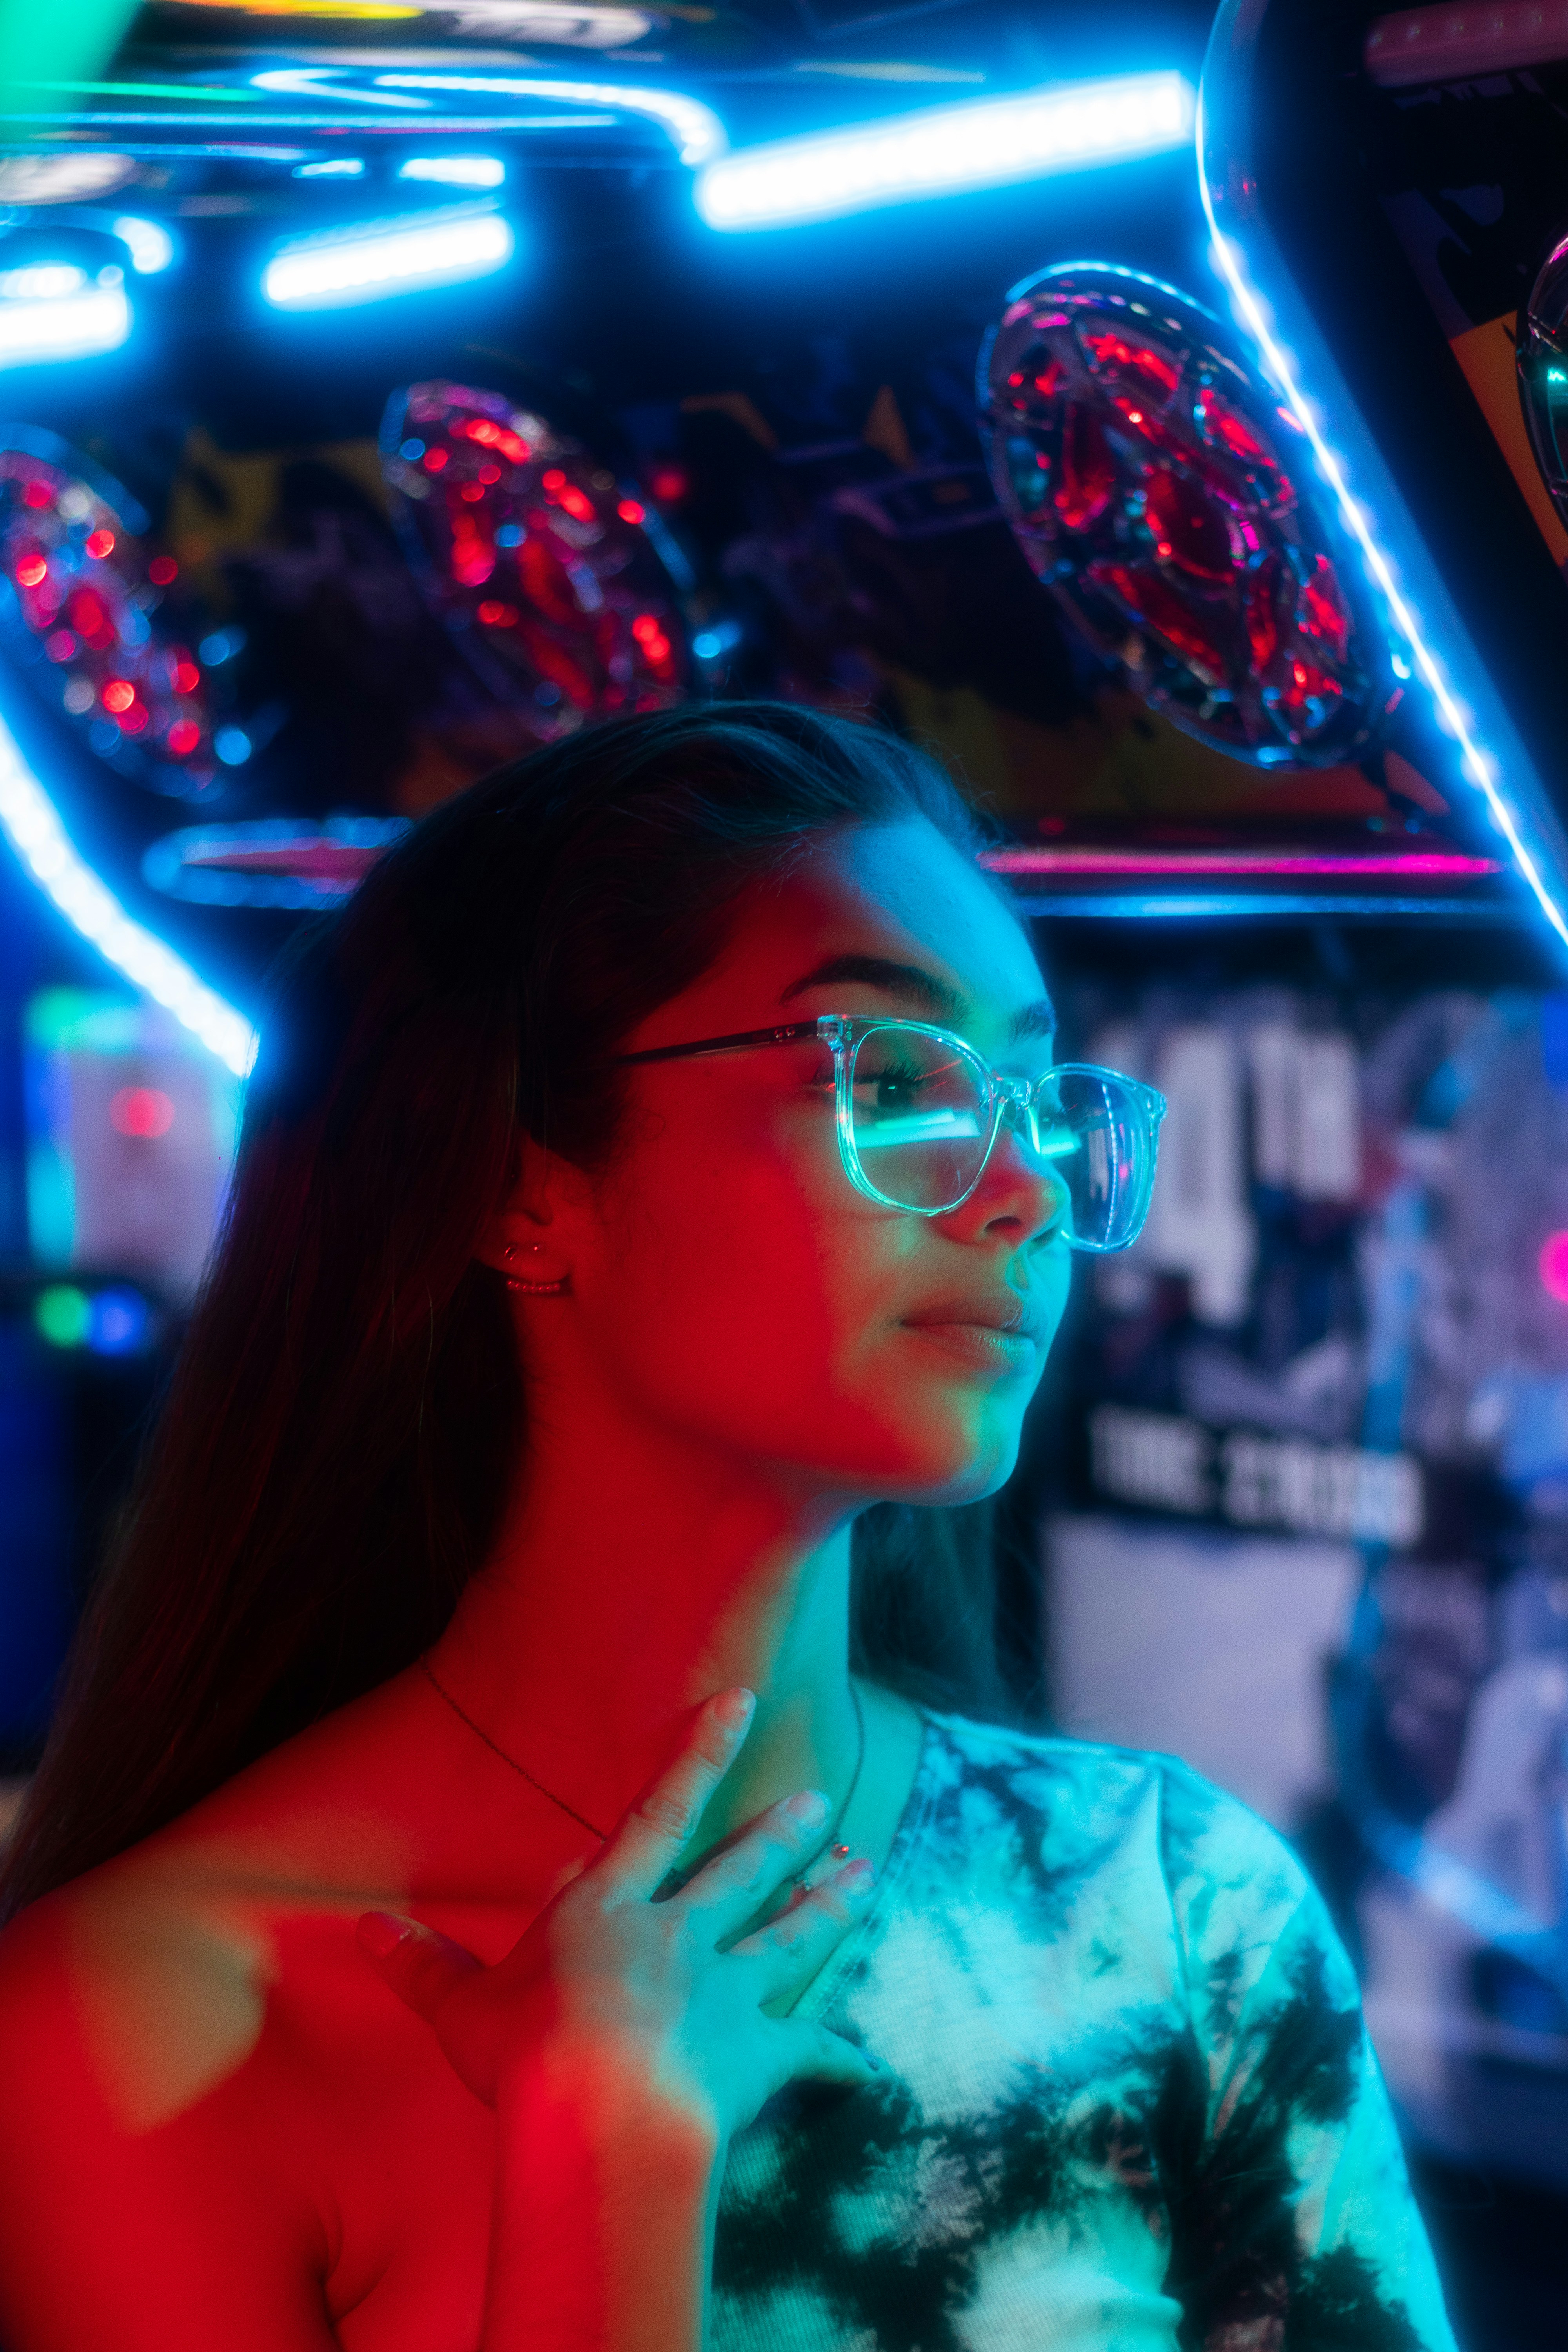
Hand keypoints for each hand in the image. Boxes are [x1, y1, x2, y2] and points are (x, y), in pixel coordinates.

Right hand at [356, 1687, 878, 2148]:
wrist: (601, 2119)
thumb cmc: (525, 2061)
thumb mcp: (461, 2009)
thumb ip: (425, 1966)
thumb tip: (367, 1928)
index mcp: (610, 1914)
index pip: (660, 1814)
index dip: (699, 1755)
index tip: (740, 1705)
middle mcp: (679, 1936)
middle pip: (742, 1870)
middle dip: (782, 1834)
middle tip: (824, 1803)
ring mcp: (728, 1990)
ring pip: (791, 1936)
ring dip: (829, 1906)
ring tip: (868, 1876)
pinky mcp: (760, 2052)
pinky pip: (812, 2052)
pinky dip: (843, 2059)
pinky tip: (871, 2067)